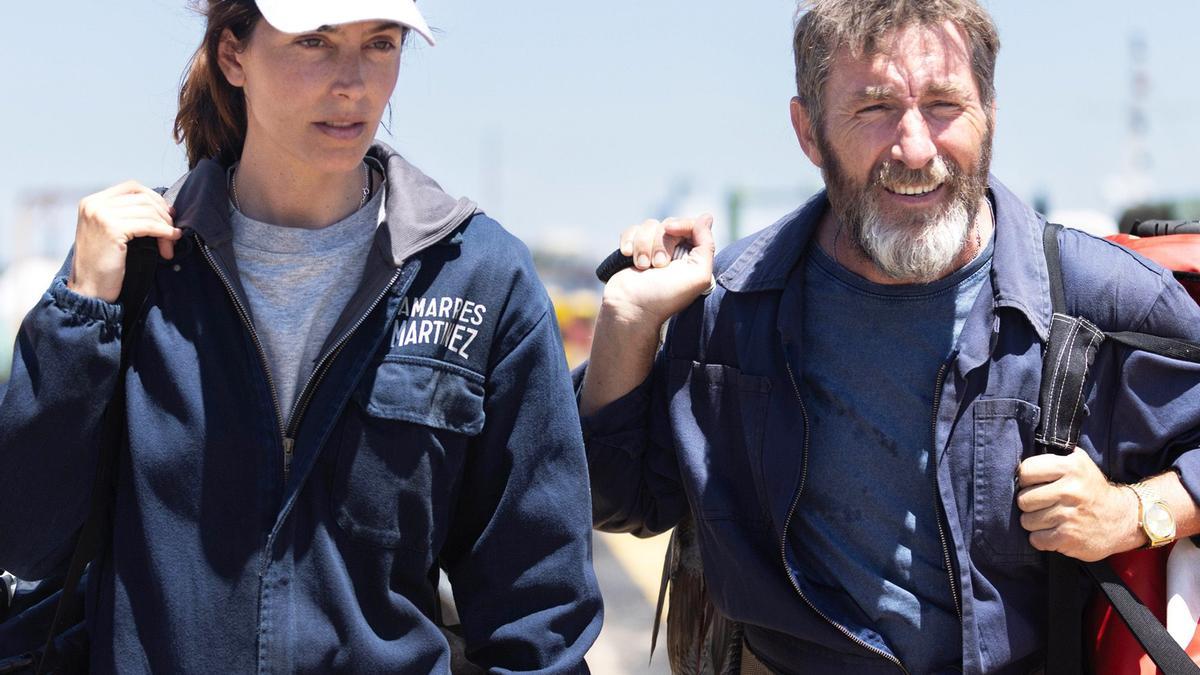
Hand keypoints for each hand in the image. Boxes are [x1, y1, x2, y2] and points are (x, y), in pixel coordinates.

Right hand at [68, 181, 181, 302]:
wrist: (89, 289)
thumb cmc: (104, 265)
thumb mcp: (111, 232)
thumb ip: (128, 215)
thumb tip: (165, 207)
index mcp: (92, 202)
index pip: (132, 187)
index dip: (155, 199)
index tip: (168, 216)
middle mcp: (94, 204)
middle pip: (143, 198)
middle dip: (164, 215)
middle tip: (172, 234)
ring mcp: (101, 215)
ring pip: (149, 211)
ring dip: (166, 226)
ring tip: (170, 243)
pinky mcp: (111, 229)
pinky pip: (149, 225)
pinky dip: (164, 232)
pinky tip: (171, 240)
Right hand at [602, 215, 714, 326]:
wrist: (631, 308)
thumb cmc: (665, 296)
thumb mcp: (698, 274)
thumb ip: (706, 244)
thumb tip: (706, 217)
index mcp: (692, 256)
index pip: (691, 225)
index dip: (681, 224)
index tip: (670, 231)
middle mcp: (674, 252)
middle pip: (668, 224)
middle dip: (660, 242)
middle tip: (658, 265)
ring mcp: (652, 250)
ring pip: (648, 225)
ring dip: (643, 245)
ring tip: (642, 267)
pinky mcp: (632, 251)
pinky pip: (631, 230)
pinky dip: (629, 241)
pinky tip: (628, 256)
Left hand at [1016, 447, 1140, 560]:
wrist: (1123, 518)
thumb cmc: (1092, 489)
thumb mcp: (1079, 463)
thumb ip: (1054, 456)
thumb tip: (1021, 459)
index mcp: (1070, 467)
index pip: (1026, 471)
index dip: (1026, 480)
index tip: (1035, 484)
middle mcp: (1070, 490)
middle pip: (1023, 499)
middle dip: (1030, 504)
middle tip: (1045, 504)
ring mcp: (1069, 516)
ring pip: (1027, 521)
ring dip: (1035, 522)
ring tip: (1051, 518)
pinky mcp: (1068, 538)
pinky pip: (1036, 539)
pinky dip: (1042, 539)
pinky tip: (1055, 532)